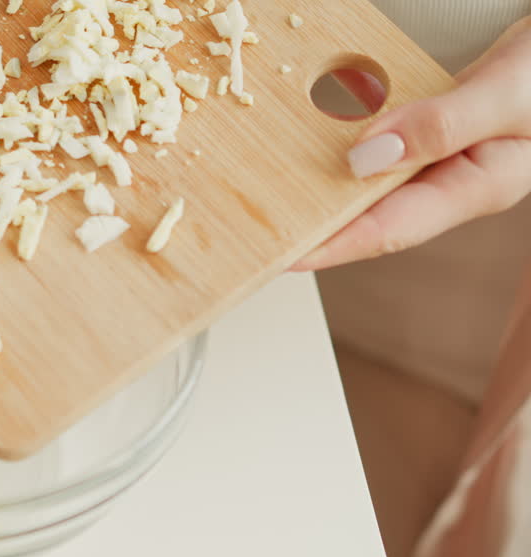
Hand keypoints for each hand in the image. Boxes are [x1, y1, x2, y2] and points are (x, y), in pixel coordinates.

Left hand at [292, 17, 530, 271]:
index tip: (282, 254)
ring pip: (369, 179)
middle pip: (369, 214)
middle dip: (314, 225)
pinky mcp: (430, 132)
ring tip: (268, 194)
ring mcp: (441, 156)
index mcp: (475, 188)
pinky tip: (308, 140)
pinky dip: (344, 142)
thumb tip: (368, 157)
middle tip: (257, 231)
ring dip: (322, 184)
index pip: (388, 231)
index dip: (332, 247)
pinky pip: (379, 143)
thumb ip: (444, 125)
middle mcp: (451, 180)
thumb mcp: (508, 95)